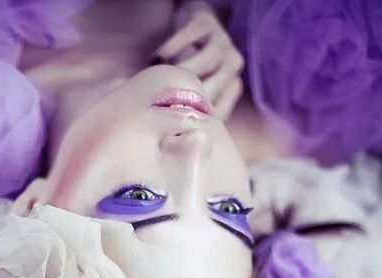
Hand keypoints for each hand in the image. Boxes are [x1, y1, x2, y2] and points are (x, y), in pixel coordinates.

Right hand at [153, 1, 243, 120]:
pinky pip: (190, 36)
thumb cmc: (185, 72)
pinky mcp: (206, 21)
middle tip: (162, 110)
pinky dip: (171, 49)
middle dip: (187, 100)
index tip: (173, 128)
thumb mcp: (190, 96)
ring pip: (206, 62)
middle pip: (213, 87)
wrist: (191, 28)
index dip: (196, 121)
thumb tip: (167, 146)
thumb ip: (187, 116)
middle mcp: (232, 64)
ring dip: (180, 73)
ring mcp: (222, 41)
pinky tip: (156, 59)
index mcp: (231, 87)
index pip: (218, 112)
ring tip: (158, 81)